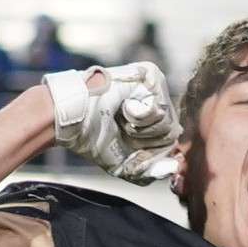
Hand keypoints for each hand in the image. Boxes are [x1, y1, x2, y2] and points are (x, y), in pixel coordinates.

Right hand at [43, 63, 180, 185]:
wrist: (73, 118)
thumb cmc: (94, 137)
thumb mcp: (125, 164)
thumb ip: (151, 171)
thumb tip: (174, 168)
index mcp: (155, 121)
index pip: (170, 142)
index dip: (151, 151)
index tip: (131, 148)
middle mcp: (159, 102)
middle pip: (171, 133)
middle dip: (144, 140)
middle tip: (122, 130)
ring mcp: (157, 87)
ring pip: (167, 121)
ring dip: (139, 128)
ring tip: (121, 117)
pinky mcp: (151, 74)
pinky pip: (157, 106)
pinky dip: (138, 115)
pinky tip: (123, 106)